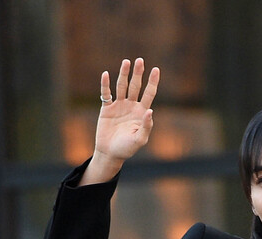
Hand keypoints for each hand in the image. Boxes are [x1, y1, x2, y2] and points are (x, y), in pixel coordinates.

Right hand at [85, 58, 159, 180]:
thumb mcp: (140, 140)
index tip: (156, 70)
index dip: (153, 82)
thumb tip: (150, 111)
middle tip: (140, 61)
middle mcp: (131, 106)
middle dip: (138, 74)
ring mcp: (119, 106)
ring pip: (122, 86)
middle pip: (136, 86)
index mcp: (141, 112)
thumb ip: (146, 126)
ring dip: (124, 74)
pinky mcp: (107, 109)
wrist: (110, 154)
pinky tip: (106, 75)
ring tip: (126, 62)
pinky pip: (106, 94)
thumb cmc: (127, 149)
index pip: (149, 94)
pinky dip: (105, 85)